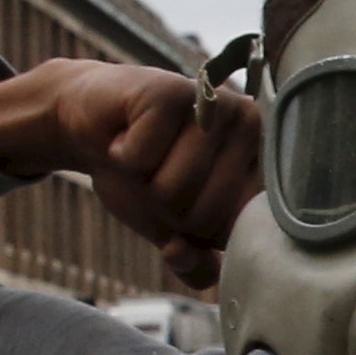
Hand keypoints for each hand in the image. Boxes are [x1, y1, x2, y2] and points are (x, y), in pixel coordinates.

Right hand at [0, 58, 263, 286]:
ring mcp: (212, 102)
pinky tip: (125, 138)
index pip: (240, 230)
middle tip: (158, 177)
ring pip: (172, 188)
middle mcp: (248, 127)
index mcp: (263, 163)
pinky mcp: (168, 91)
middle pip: (205, 215)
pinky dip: (122, 157)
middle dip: (169, 209)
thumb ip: (195, 264)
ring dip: (143, 182)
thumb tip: (184, 255)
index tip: (185, 205)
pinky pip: (142, 157)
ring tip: (145, 157)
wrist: (92, 128)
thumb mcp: (173, 230)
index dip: (200, 233)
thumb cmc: (143, 175)